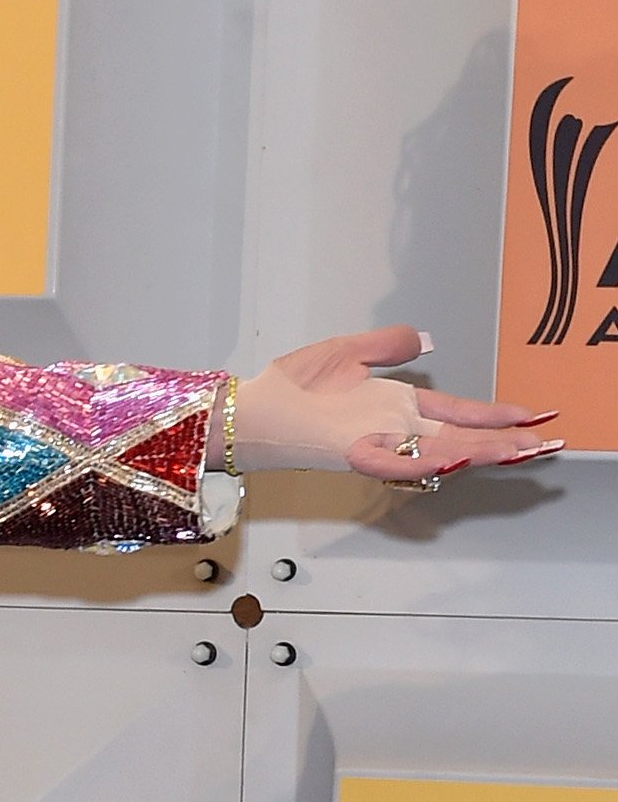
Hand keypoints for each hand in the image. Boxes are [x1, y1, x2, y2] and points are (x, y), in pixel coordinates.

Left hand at [235, 327, 561, 479]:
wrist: (251, 408)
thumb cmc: (291, 386)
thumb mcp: (346, 352)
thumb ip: (388, 345)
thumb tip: (428, 339)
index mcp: (396, 404)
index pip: (459, 412)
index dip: (497, 414)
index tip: (536, 416)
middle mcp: (394, 427)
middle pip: (462, 436)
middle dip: (506, 441)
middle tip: (550, 443)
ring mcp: (376, 441)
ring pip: (439, 452)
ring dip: (480, 452)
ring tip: (519, 451)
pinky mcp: (351, 452)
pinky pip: (393, 463)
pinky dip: (421, 463)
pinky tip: (450, 460)